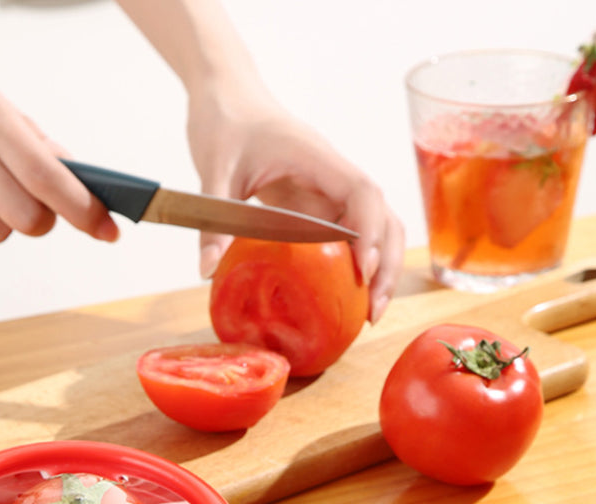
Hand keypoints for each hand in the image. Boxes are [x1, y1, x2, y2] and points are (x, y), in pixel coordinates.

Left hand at [186, 83, 404, 323]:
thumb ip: (214, 220)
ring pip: (374, 229)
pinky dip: (353, 266)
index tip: (364, 270)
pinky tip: (343, 295)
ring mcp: (329, 191)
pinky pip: (346, 236)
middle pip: (383, 217)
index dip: (371, 232)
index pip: (363, 192)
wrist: (226, 98)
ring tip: (368, 312)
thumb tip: (207, 271)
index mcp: (317, 158)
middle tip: (373, 310)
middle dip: (388, 264)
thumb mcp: (215, 171)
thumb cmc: (225, 122)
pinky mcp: (318, 204)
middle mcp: (333, 176)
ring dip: (380, 268)